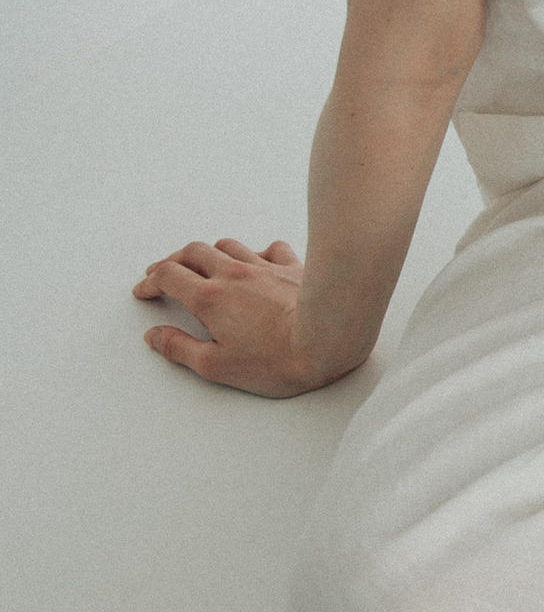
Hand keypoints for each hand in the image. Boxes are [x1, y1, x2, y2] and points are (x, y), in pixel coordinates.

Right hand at [132, 238, 355, 397]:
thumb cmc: (277, 359)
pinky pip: (270, 249)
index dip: (151, 281)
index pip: (168, 277)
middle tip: (163, 273)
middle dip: (173, 261)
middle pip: (193, 253)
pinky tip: (259, 261)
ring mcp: (265, 267)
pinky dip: (257, 252)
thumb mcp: (217, 366)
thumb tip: (155, 337)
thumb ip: (180, 349)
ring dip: (209, 253)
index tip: (144, 290)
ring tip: (204, 264)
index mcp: (210, 298)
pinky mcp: (293, 267)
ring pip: (228, 246)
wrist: (330, 338)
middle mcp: (234, 274)